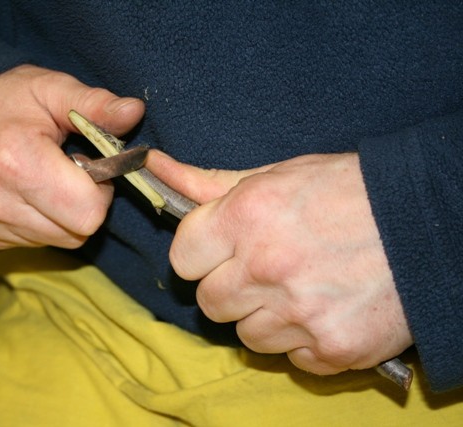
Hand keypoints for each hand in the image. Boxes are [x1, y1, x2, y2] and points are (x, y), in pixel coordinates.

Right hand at [0, 65, 143, 252]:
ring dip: (58, 216)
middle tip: (65, 173)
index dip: (99, 191)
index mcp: (15, 161)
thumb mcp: (50, 88)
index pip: (88, 212)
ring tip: (39, 179)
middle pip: (74, 234)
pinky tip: (19, 195)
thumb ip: (94, 105)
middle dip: (81, 205)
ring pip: (53, 242)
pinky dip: (34, 223)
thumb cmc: (2, 102)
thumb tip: (134, 113)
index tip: (86, 166)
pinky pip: (26, 244)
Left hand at [146, 150, 412, 374]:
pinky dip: (303, 340)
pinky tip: (326, 309)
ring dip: (265, 318)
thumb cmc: (348, 191)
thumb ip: (210, 182)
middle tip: (266, 269)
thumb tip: (156, 166)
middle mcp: (267, 267)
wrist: (426, 221)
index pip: (182, 258)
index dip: (201, 254)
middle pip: (210, 302)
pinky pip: (291, 357)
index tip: (220, 250)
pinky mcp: (332, 349)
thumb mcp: (278, 174)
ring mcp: (300, 313)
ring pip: (247, 336)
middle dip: (230, 287)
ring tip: (302, 288)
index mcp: (247, 216)